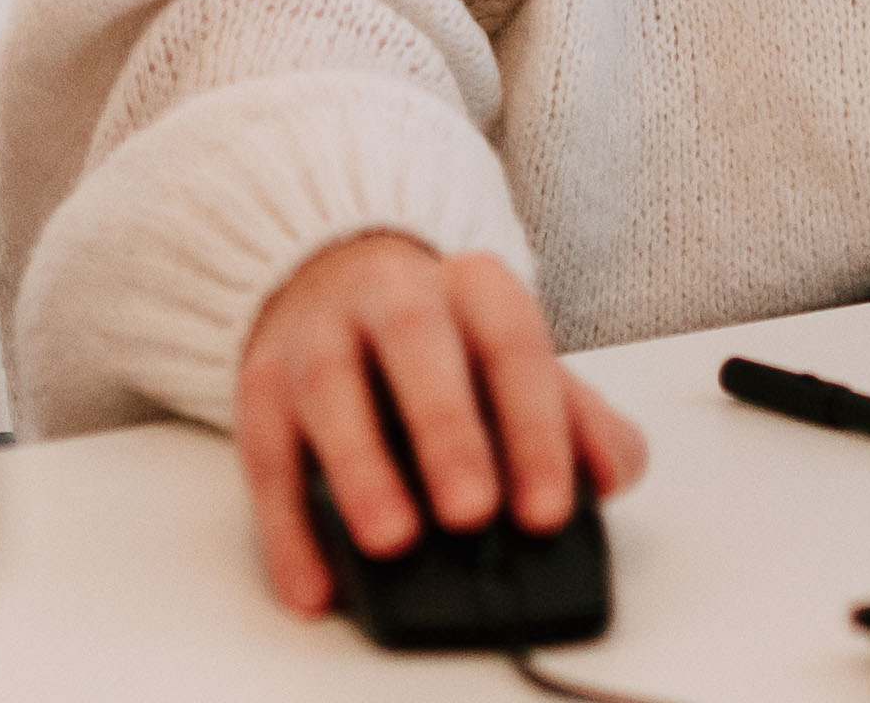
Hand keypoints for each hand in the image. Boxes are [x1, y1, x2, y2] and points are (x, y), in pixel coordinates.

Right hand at [236, 230, 650, 615]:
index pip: (514, 345)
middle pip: (416, 342)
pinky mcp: (260, 384)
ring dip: (360, 468)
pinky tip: (314, 583)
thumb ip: (580, 420)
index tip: (547, 510)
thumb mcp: (521, 367)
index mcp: (474, 288)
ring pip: (330, 389)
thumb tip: (610, 475)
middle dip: (446, 429)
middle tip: (471, 513)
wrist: (339, 286)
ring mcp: (319, 335)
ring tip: (390, 541)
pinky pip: (266, 454)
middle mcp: (392, 295)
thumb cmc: (448, 350)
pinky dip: (286, 528)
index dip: (535, 429)